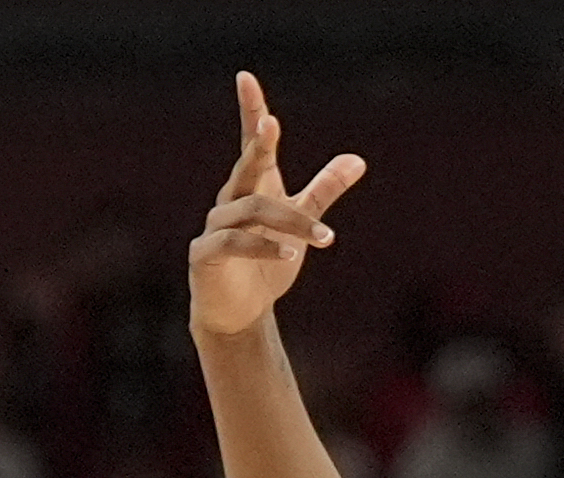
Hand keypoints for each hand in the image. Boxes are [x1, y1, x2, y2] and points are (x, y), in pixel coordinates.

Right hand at [187, 71, 366, 338]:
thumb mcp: (300, 222)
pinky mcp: (204, 255)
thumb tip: (358, 160)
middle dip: (258, 146)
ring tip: (324, 237)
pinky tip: (290, 255)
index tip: (246, 78)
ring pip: (252, 211)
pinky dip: (264, 248)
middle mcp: (230, 201)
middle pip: (247, 167)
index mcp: (253, 187)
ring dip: (291, 222)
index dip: (250, 110)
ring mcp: (215, 227)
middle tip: (271, 125)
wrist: (241, 313)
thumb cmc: (267, 263)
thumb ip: (323, 191)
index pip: (251, 143)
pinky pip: (234, 244)